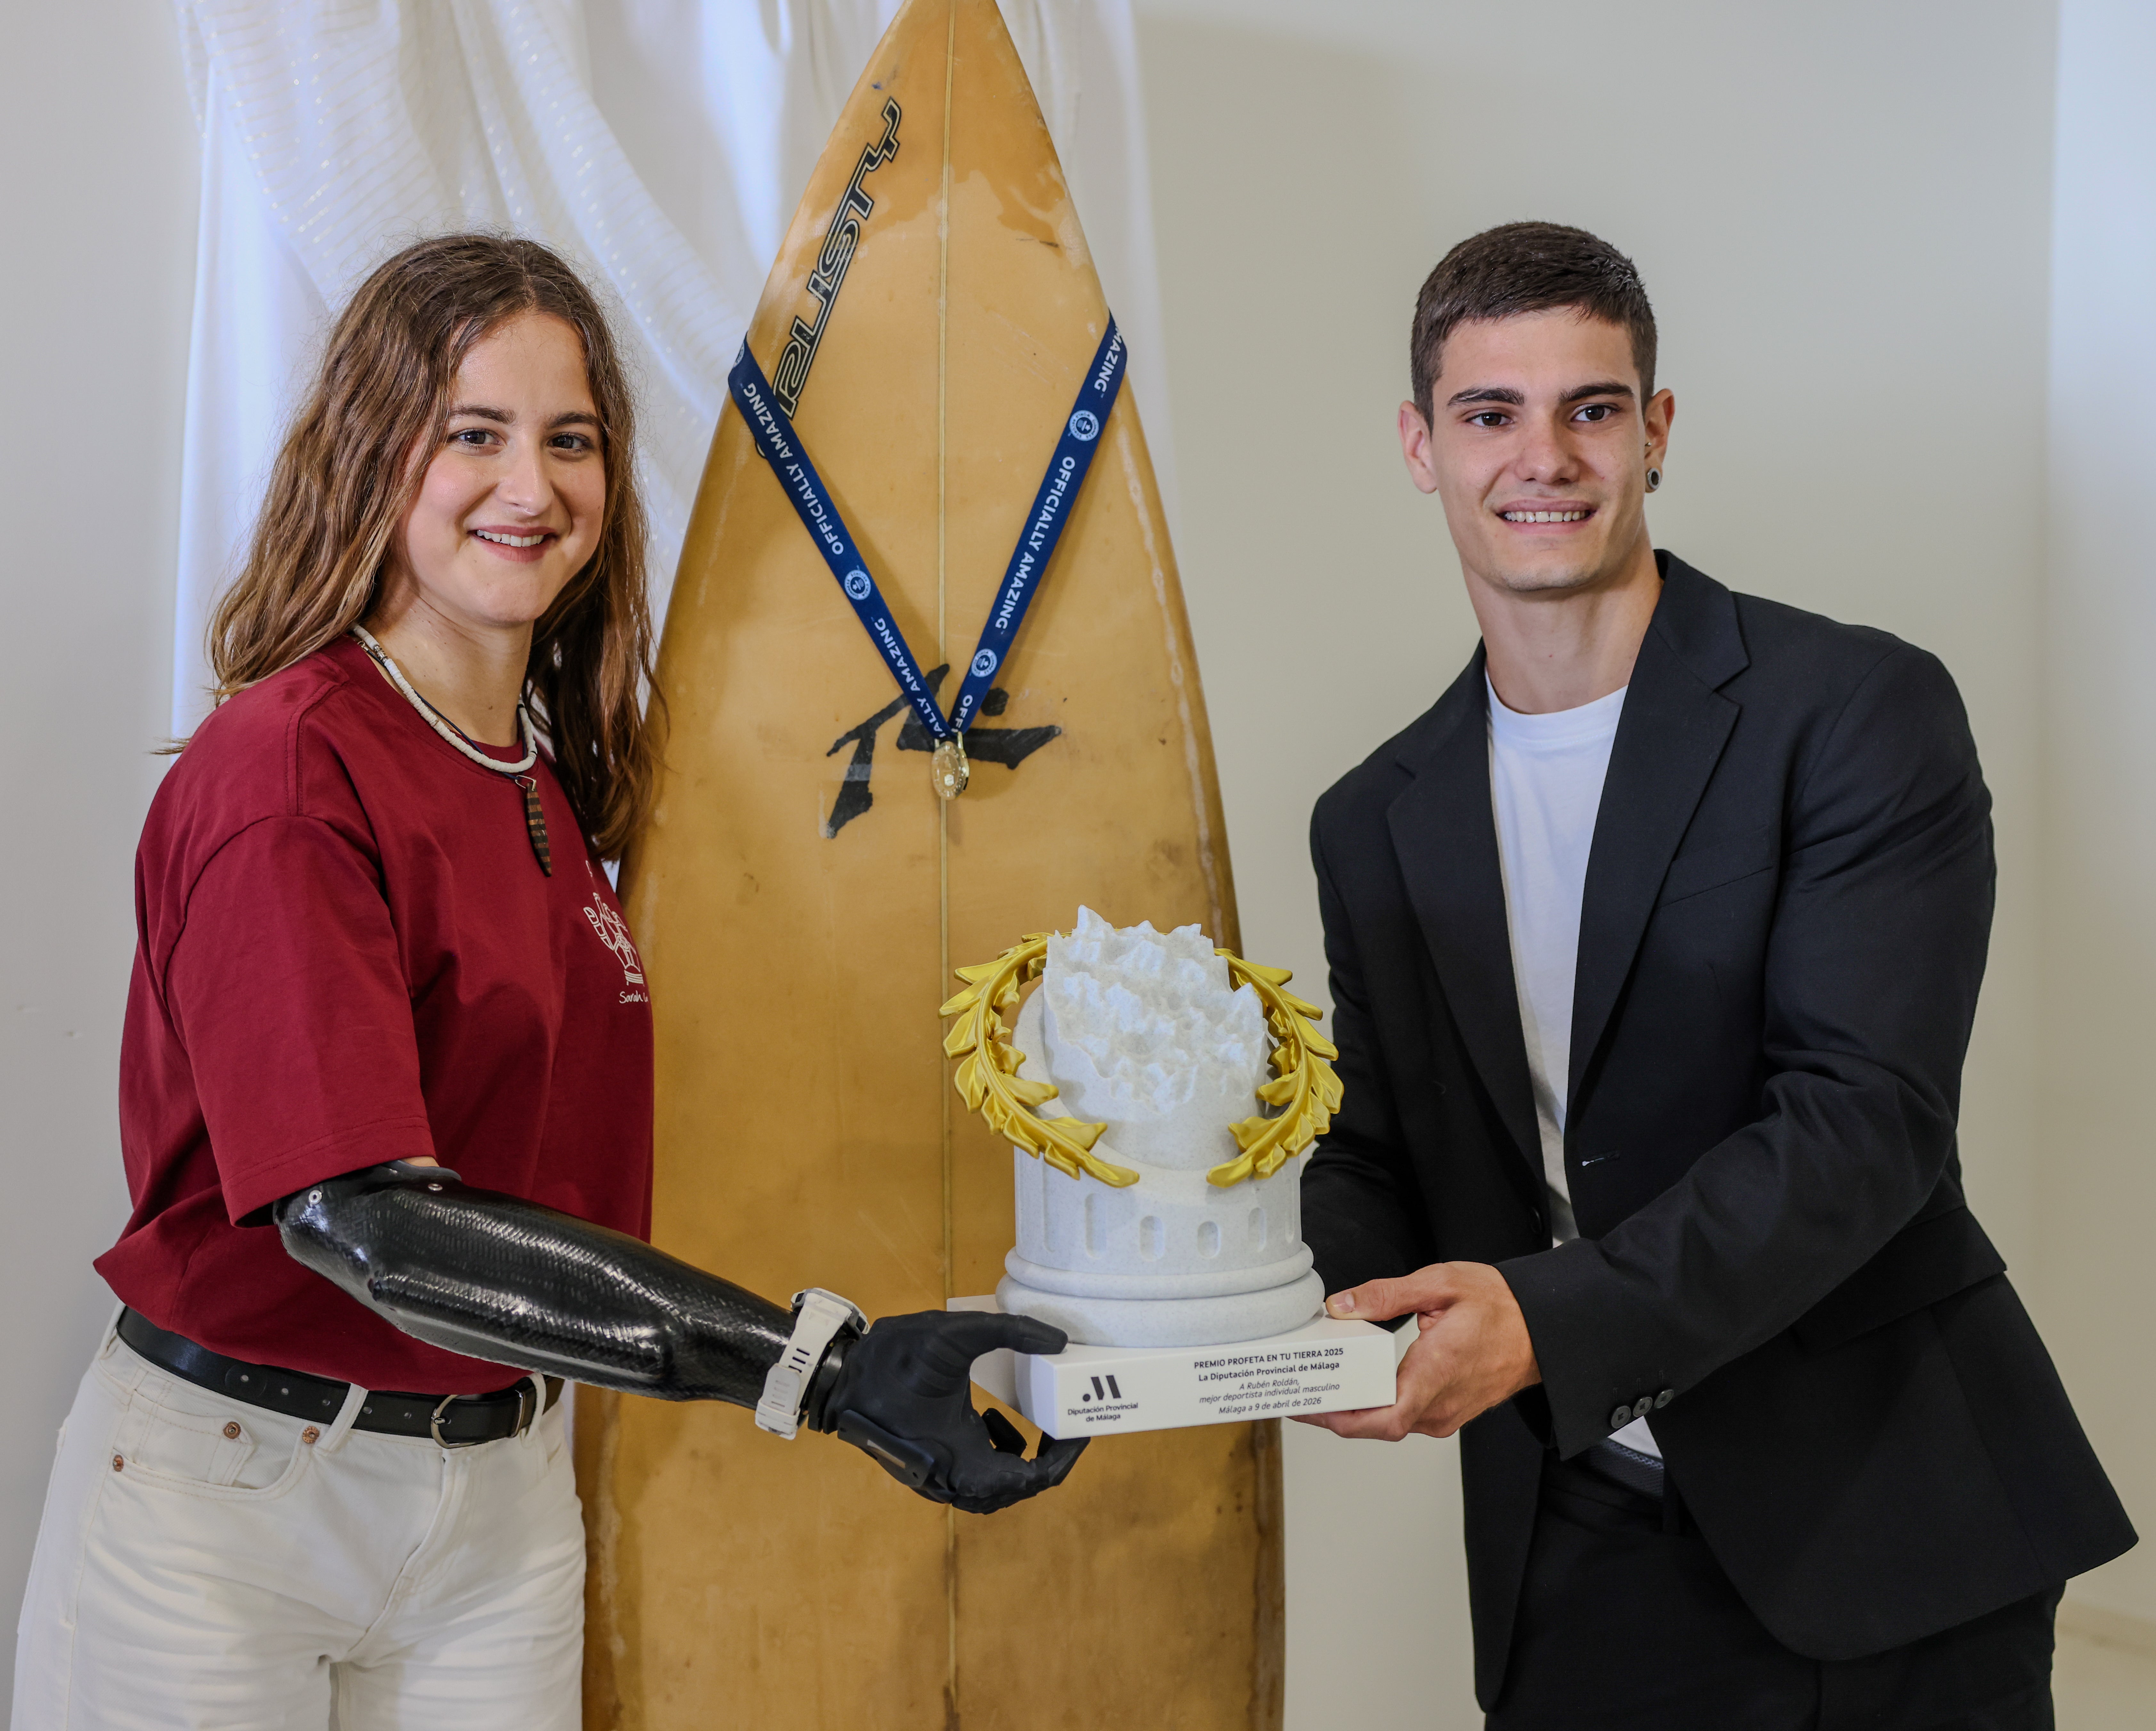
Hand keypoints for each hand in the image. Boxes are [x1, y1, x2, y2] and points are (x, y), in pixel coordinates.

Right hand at [816, 1310, 1088, 1513]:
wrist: (839, 1375)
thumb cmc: (894, 1357)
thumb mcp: (957, 1335)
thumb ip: (1012, 1331)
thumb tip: (1059, 1338)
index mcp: (960, 1460)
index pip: (1031, 1478)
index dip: (1064, 1456)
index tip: (1080, 1428)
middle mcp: (949, 1479)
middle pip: (1017, 1488)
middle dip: (1048, 1459)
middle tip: (1065, 1426)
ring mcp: (937, 1476)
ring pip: (995, 1487)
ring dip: (1020, 1460)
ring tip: (1029, 1422)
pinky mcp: (929, 1465)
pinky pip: (974, 1475)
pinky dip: (994, 1453)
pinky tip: (989, 1419)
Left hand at [1298, 1262, 1539, 1440]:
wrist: (1541, 1328)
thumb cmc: (1499, 1307)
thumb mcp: (1440, 1284)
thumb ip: (1386, 1295)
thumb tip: (1341, 1305)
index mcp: (1436, 1373)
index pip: (1384, 1418)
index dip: (1341, 1418)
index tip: (1310, 1407)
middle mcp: (1440, 1405)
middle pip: (1377, 1425)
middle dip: (1335, 1414)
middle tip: (1299, 1394)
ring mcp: (1445, 1413)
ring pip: (1389, 1424)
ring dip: (1355, 1412)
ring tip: (1320, 1389)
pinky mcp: (1448, 1412)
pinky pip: (1404, 1417)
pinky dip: (1376, 1408)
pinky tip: (1358, 1389)